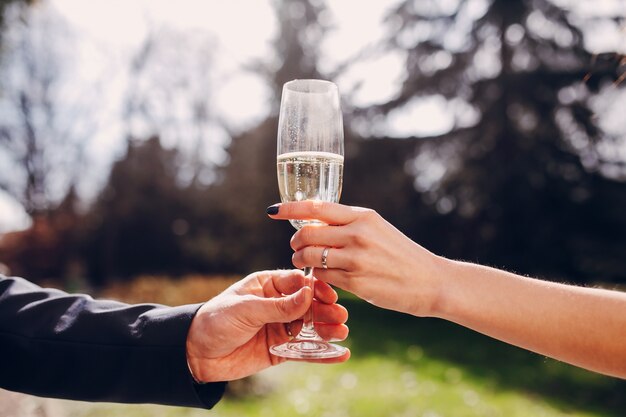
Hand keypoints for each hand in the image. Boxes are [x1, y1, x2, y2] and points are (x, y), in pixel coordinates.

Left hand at [186, 269, 349, 381]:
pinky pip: (305, 351)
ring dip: (327, 330)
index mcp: (268, 285)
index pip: (298, 282)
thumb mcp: (246, 309)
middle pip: (309, 305)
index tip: (329, 295)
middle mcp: (277, 305)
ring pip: (310, 328)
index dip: (315, 288)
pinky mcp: (280, 350)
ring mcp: (280, 327)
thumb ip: (279, 305)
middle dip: (325, 310)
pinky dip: (322, 353)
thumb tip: (309, 294)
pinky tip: (340, 354)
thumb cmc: (215, 321)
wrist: (195, 353)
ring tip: (342, 333)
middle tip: (339, 317)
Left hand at [268, 201, 444, 316]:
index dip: (289, 208)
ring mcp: (356, 259)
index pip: (316, 207)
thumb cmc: (401, 254)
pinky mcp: (356, 282)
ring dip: (301, 260)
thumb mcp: (377, 229)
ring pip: (311, 257)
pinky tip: (322, 278)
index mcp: (362, 216)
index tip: (272, 211)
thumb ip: (348, 225)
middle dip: (295, 241)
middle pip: (307, 233)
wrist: (431, 281)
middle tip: (297, 248)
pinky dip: (317, 277)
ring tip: (306, 263)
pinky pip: (323, 277)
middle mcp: (358, 234)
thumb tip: (316, 224)